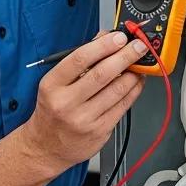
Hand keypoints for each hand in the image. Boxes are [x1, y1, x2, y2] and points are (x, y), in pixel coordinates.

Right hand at [24, 31, 145, 174]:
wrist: (46, 147)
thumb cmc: (52, 110)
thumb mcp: (55, 83)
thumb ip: (80, 60)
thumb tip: (105, 38)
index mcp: (52, 86)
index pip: (79, 60)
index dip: (103, 46)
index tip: (119, 37)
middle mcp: (67, 103)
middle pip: (102, 74)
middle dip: (125, 56)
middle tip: (138, 46)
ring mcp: (84, 119)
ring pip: (116, 90)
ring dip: (133, 74)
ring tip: (140, 63)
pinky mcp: (99, 131)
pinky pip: (122, 106)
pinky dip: (133, 90)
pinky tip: (137, 81)